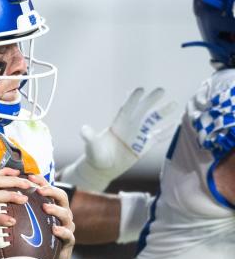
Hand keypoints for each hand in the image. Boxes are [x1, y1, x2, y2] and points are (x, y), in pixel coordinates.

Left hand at [27, 174, 74, 258]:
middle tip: (39, 191)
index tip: (30, 176)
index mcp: (52, 206)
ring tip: (46, 208)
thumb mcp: (26, 223)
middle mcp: (62, 214)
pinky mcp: (69, 242)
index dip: (42, 181)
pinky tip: (54, 230)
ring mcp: (67, 227)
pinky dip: (62, 231)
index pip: (48, 189)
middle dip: (51, 191)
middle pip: (62, 197)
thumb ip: (18, 211)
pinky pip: (68, 235)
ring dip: (56, 210)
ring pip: (66, 214)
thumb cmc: (34, 239)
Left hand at [60, 87, 178, 190]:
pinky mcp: (143, 147)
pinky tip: (175, 124)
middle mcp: (129, 127)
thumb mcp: (91, 146)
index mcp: (118, 124)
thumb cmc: (95, 155)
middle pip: (142, 110)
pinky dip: (166, 132)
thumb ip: (89, 137)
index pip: (127, 108)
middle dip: (151, 100)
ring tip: (174, 103)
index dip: (132, 99)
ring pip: (152, 121)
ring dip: (162, 113)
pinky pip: (157, 137)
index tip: (140, 89)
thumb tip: (83, 130)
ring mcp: (137, 136)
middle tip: (161, 90)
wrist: (102, 168)